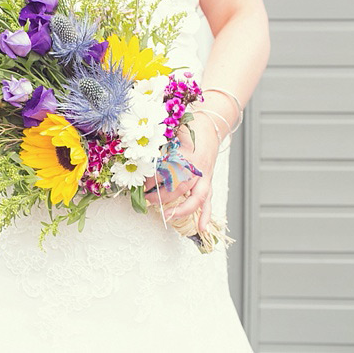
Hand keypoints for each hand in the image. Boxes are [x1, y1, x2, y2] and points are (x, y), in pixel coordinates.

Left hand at [144, 113, 220, 231]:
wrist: (212, 126)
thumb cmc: (191, 127)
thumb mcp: (173, 131)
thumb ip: (160, 145)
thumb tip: (141, 158)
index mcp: (187, 154)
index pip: (168, 171)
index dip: (154, 180)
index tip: (142, 184)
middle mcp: (197, 168)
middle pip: (180, 187)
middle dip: (162, 196)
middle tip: (146, 199)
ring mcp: (205, 176)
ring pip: (196, 197)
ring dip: (181, 209)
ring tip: (166, 216)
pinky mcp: (208, 182)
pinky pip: (208, 201)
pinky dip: (205, 215)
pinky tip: (201, 228)